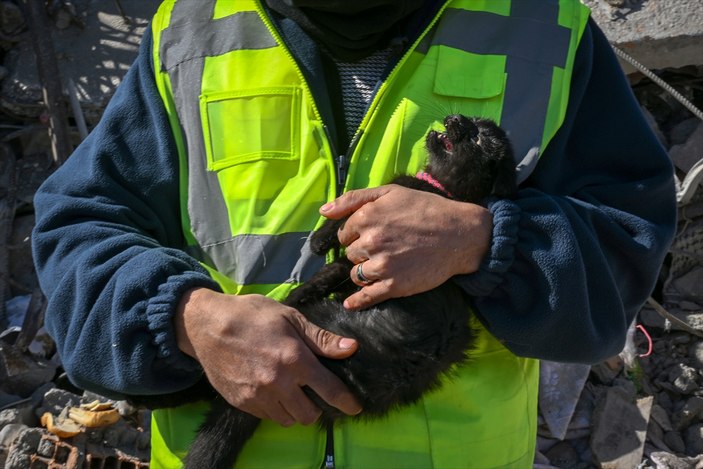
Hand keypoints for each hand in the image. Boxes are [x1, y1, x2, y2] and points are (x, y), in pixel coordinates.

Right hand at [174, 288, 361, 425]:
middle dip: (316, 407)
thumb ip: (320, 338)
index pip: (329, 389)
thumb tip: (351, 348)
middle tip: (312, 392)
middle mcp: (278, 382)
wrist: (207, 325)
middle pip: (308, 415)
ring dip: (295, 410)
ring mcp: (257, 395)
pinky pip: (267, 416)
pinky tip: (272, 391)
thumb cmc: (252, 315)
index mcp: (294, 359)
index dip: (345, 402)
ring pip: (288, 420)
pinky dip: (274, 409)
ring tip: (291, 392)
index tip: (353, 408)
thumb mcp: (290, 318)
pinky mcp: (241, 402)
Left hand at [320, 184, 492, 309]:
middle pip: (350, 254)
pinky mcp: (394, 286)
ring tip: (383, 265)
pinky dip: (357, 301)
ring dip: (364, 271)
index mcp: (366, 217)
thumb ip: (353, 198)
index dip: (356, 234)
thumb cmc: (426, 209)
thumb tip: (323, 211)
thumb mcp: (390, 192)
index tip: (371, 234)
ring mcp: (381, 265)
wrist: (460, 234)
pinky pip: (366, 297)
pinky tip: (352, 303)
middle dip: (361, 252)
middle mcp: (370, 241)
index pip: (344, 233)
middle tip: (383, 248)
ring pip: (356, 274)